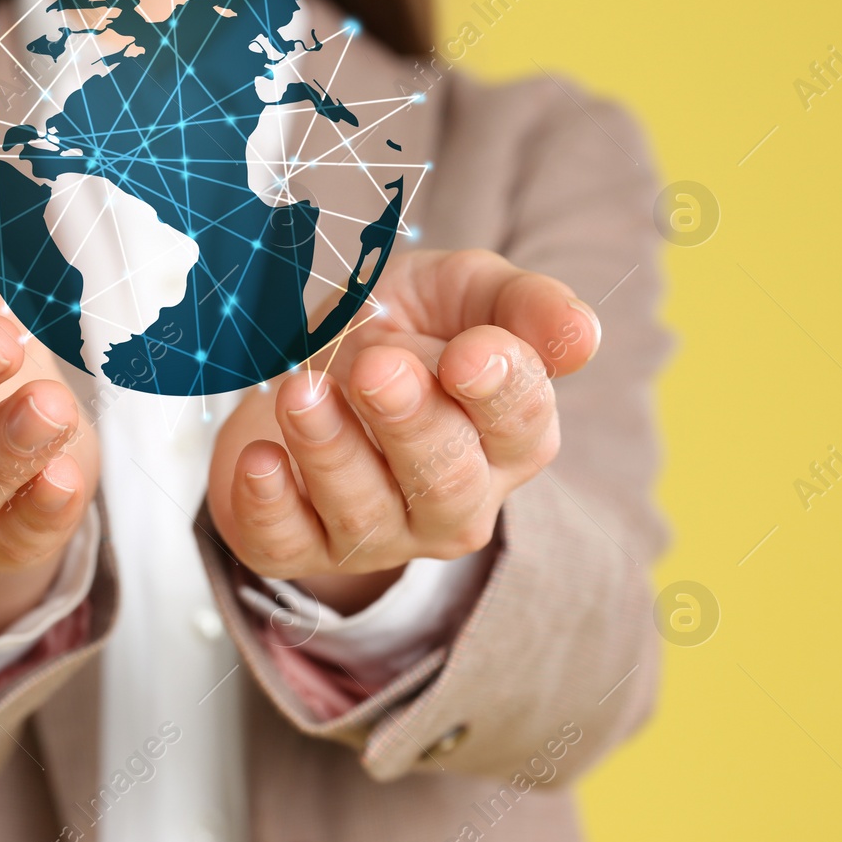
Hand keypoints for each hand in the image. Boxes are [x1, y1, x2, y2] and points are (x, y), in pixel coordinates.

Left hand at [207, 249, 600, 614]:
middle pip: (446, 479)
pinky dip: (271, 504)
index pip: (521, 423)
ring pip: (365, 512)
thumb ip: (520, 305)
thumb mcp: (460, 293)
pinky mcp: (300, 547)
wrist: (302, 368)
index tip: (468, 353)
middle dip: (410, 423)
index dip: (499, 390)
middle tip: (374, 369)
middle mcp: (456, 499)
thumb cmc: (399, 334)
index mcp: (508, 437)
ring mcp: (381, 534)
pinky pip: (288, 545)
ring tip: (300, 392)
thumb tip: (581, 335)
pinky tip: (260, 458)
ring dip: (331, 451)